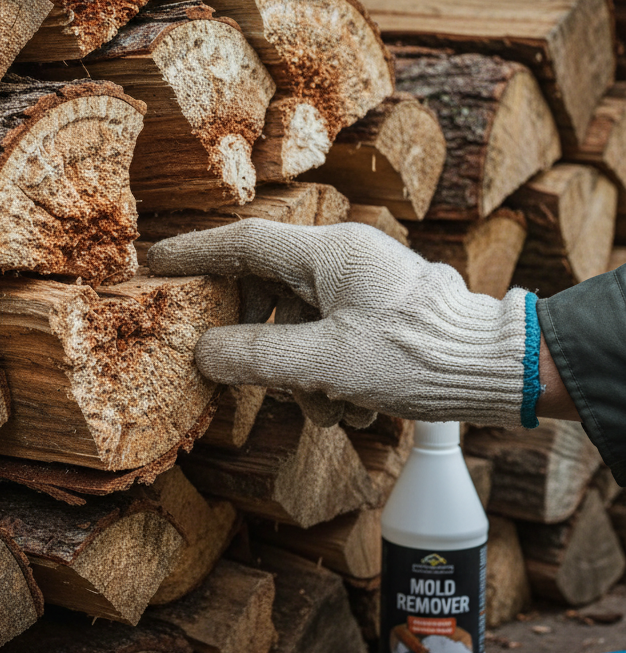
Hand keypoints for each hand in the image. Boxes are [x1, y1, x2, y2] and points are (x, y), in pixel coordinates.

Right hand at [147, 219, 536, 428]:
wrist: (498, 369)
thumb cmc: (418, 356)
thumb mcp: (325, 363)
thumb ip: (255, 356)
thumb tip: (203, 351)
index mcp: (328, 252)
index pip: (242, 243)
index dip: (193, 253)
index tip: (154, 261)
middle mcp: (342, 258)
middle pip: (268, 291)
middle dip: (263, 345)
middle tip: (260, 379)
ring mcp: (361, 284)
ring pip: (298, 324)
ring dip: (302, 374)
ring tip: (331, 409)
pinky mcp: (377, 311)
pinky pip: (327, 337)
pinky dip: (328, 376)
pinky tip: (354, 407)